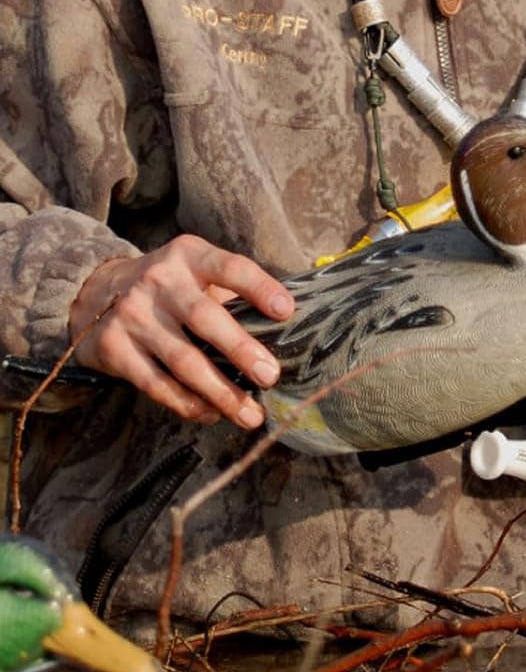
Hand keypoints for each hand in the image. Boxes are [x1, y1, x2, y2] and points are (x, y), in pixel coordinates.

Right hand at [69, 234, 294, 428]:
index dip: (259, 288)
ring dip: (220, 392)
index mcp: (189, 256)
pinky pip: (156, 383)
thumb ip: (231, 292)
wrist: (92, 293)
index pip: (230, 268)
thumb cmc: (169, 287)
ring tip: (250, 414)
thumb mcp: (195, 271)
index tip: (287, 311)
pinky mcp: (113, 348)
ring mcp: (133, 316)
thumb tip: (284, 328)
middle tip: (270, 376)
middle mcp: (159, 282)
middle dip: (241, 350)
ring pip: (183, 360)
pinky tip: (212, 414)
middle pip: (205, 319)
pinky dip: (187, 403)